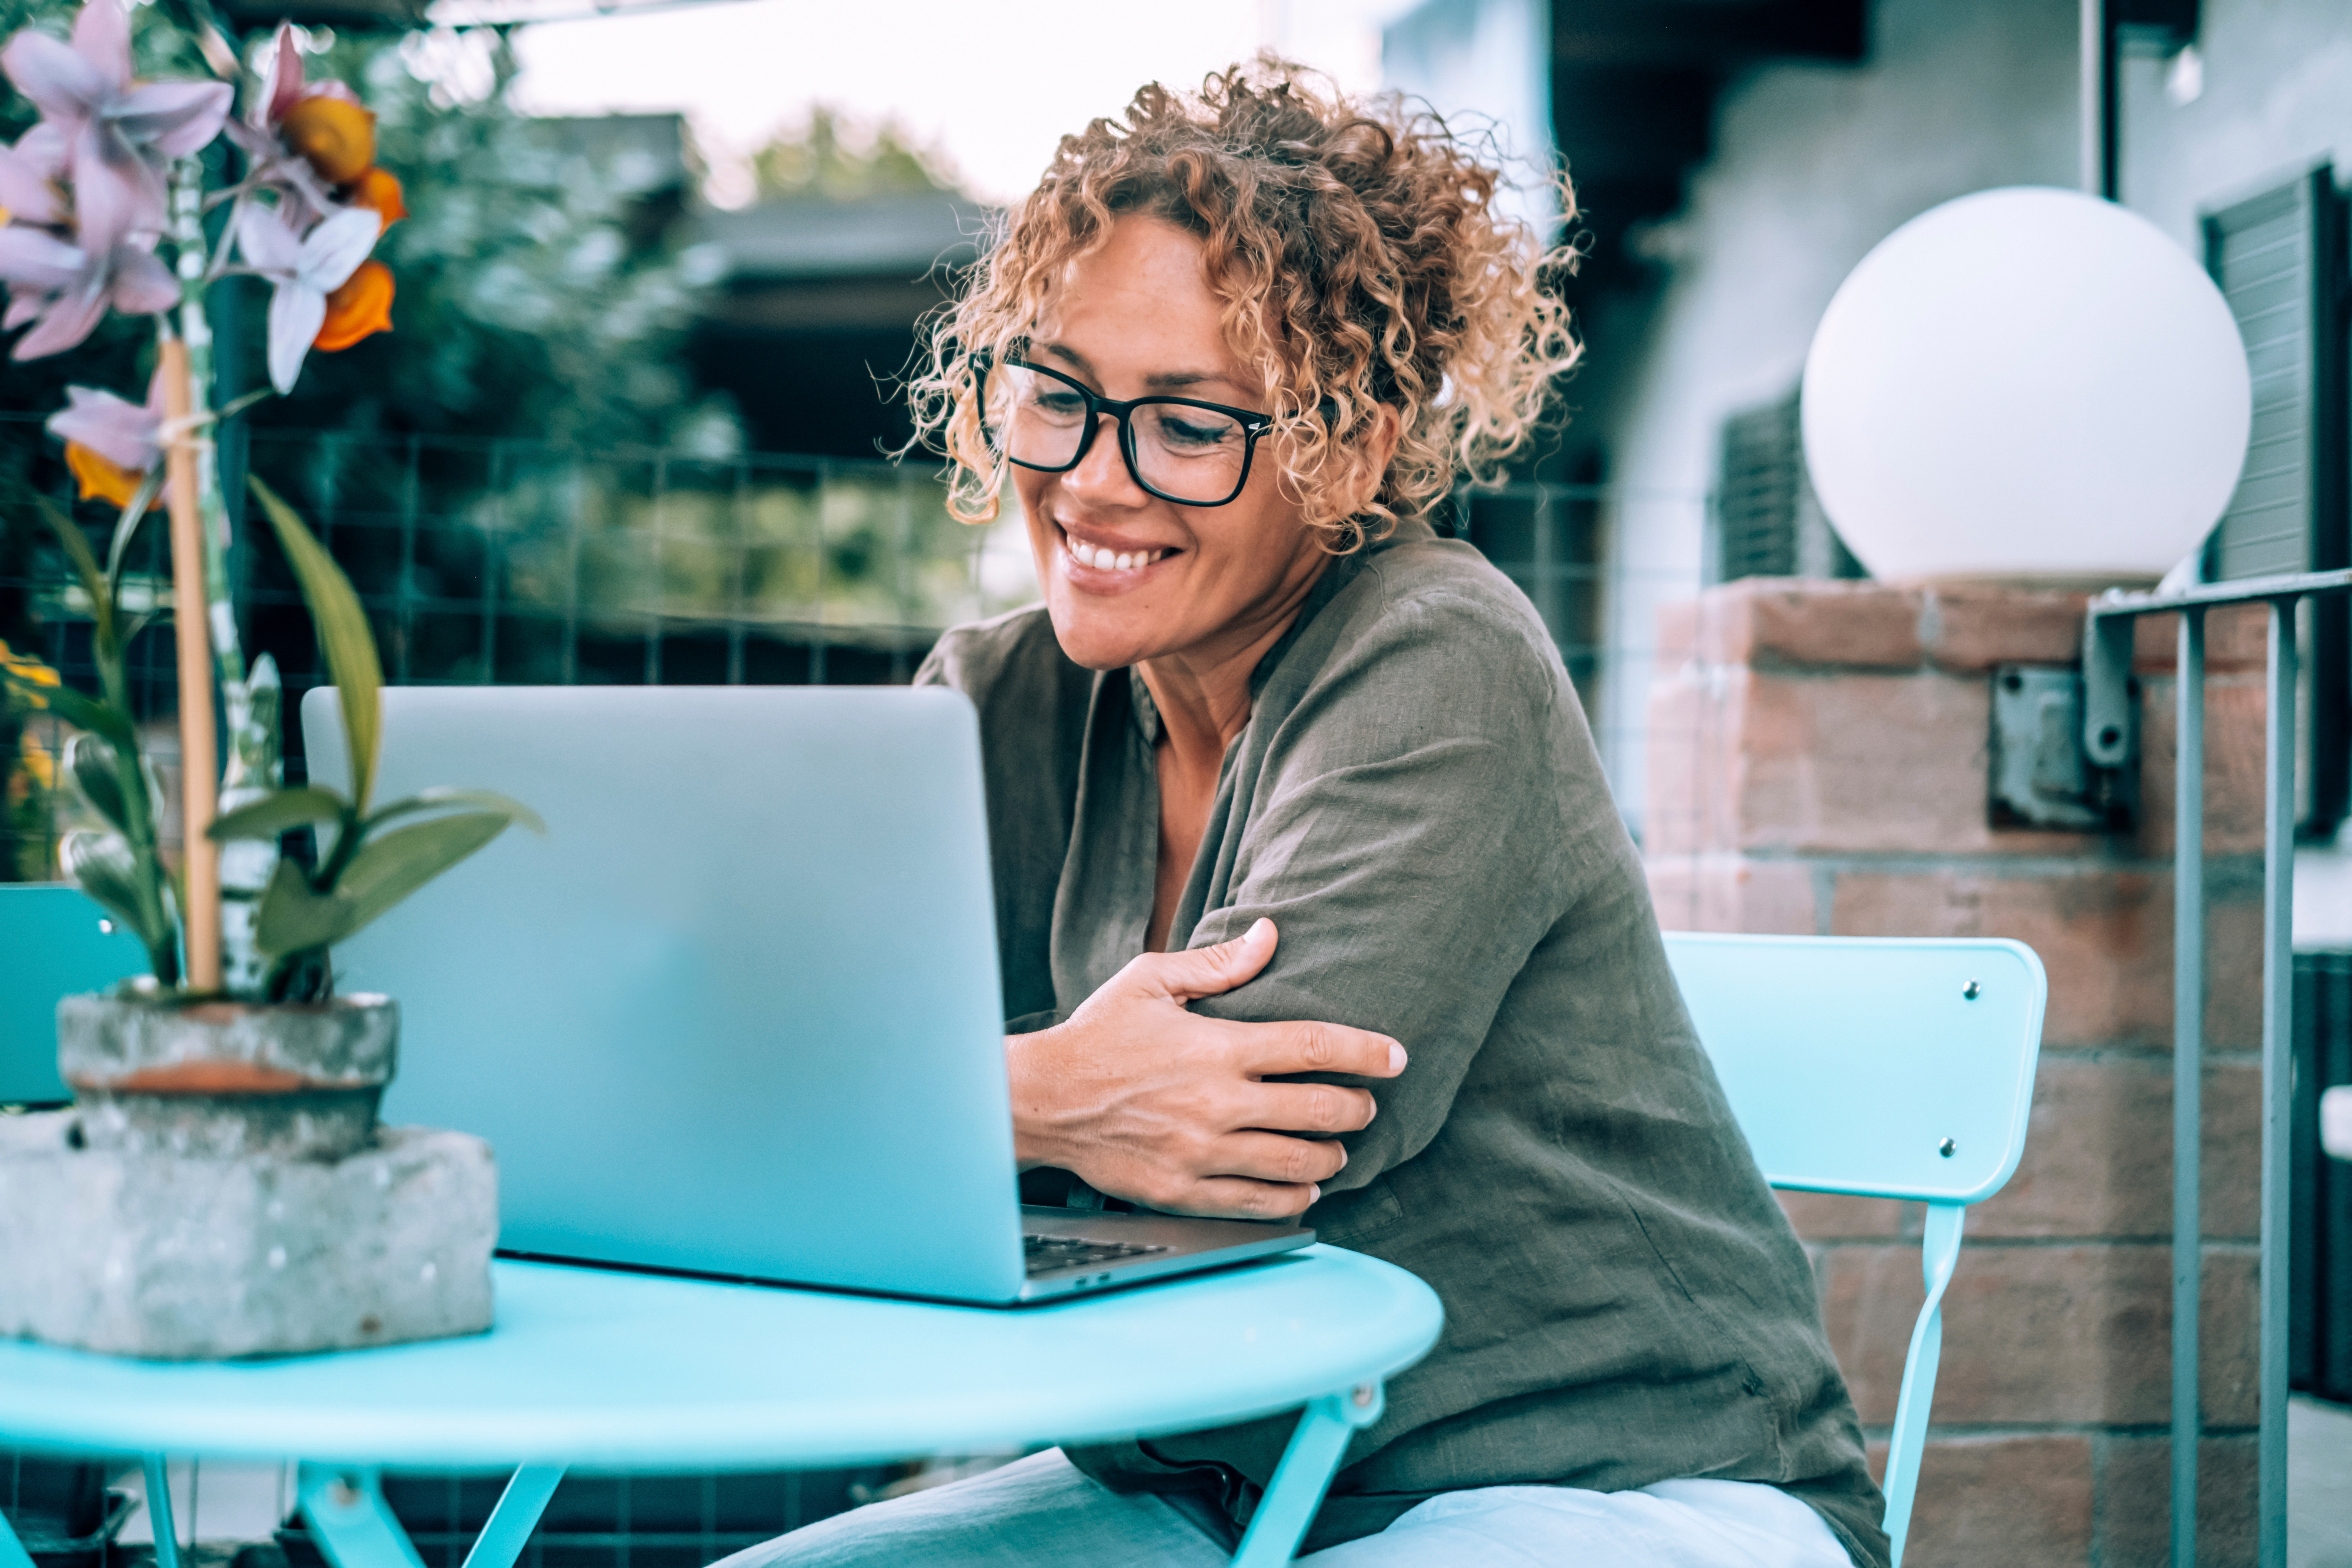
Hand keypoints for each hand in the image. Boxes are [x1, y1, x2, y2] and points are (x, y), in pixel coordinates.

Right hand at [1006, 918, 1405, 1219]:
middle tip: (1364, 1104)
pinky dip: (1293, 1198)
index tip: (1397, 1057)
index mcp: (1217, 1048)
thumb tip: (1271, 934)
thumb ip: (1218, 964)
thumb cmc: (1097, 1036)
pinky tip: (1303, 1187)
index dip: (1366, 1052)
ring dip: (1332, 1155)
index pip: (1313, 1048)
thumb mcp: (1149, 981)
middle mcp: (1217, 1104)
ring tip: (1336, 1146)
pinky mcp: (1183, 1191)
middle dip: (1358, 1108)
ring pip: (1298, 1164)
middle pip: (1320, 1112)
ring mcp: (1202, 1154)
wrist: (1040, 1101)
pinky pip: (1258, 1203)